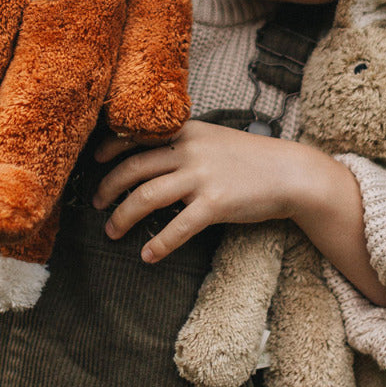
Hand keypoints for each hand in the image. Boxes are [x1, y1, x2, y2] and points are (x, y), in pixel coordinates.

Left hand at [91, 121, 321, 262]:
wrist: (290, 173)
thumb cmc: (250, 158)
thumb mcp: (214, 138)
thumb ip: (184, 143)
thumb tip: (151, 157)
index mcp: (187, 131)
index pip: (137, 134)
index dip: (111, 148)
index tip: (95, 160)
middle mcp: (189, 150)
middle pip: (134, 168)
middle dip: (109, 187)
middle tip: (97, 202)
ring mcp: (202, 177)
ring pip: (147, 197)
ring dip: (123, 216)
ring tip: (112, 231)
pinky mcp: (215, 204)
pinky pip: (178, 227)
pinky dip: (159, 244)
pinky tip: (148, 255)